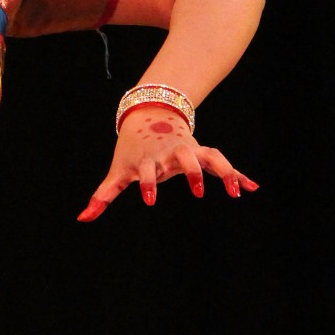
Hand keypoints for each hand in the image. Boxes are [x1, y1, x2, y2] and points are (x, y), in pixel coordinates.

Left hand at [77, 108, 257, 221]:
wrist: (150, 115)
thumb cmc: (132, 150)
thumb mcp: (117, 171)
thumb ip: (103, 196)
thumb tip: (82, 219)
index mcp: (149, 159)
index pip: (147, 171)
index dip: (147, 184)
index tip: (148, 200)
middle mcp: (171, 153)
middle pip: (185, 158)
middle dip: (192, 173)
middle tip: (199, 191)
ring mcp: (190, 151)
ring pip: (210, 157)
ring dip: (224, 172)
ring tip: (237, 191)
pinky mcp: (203, 152)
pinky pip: (223, 164)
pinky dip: (237, 175)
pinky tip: (253, 187)